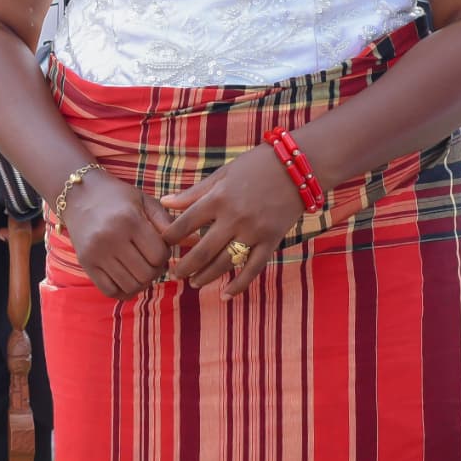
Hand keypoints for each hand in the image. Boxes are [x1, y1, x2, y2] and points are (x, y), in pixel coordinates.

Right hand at [62, 171, 171, 299]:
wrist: (78, 194)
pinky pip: (110, 291)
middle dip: (155, 271)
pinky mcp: (85, 263)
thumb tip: (195, 241)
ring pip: (130, 286)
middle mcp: (111, 238)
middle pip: (146, 274)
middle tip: (151, 260)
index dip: (165, 255)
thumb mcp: (144, 201)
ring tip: (140, 268)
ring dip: (141, 282)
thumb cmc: (117, 197)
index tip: (159, 247)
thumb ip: (167, 221)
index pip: (159, 255)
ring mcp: (96, 253)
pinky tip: (126, 277)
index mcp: (129, 220)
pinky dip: (123, 290)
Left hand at [159, 144, 302, 298]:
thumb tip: (165, 202)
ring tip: (193, 283)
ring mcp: (254, 232)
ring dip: (206, 276)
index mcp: (219, 198)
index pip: (186, 224)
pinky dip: (239, 284)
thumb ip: (194, 192)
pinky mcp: (271, 241)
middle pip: (202, 250)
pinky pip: (253, 268)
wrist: (298, 167)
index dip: (170, 237)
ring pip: (225, 263)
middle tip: (173, 274)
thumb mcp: (222, 174)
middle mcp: (235, 217)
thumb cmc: (256, 166)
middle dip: (184, 265)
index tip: (162, 244)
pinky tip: (225, 295)